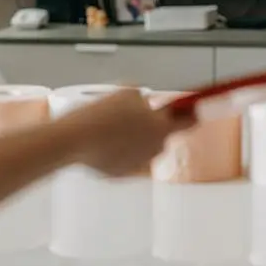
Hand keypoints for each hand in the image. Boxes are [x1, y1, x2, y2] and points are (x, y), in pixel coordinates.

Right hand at [62, 89, 193, 176]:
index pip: (191, 121)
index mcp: (162, 126)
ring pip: (144, 147)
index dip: (189, 113)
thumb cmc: (100, 116)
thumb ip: (146, 99)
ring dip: (136, 138)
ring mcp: (140, 164)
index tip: (188, 109)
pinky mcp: (123, 173)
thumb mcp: (128, 92)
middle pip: (163, 134)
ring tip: (114, 127)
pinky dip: (120, 150)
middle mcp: (156, 148)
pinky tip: (105, 140)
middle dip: (154, 125)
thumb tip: (147, 101)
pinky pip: (128, 159)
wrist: (74, 139)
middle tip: (135, 115)